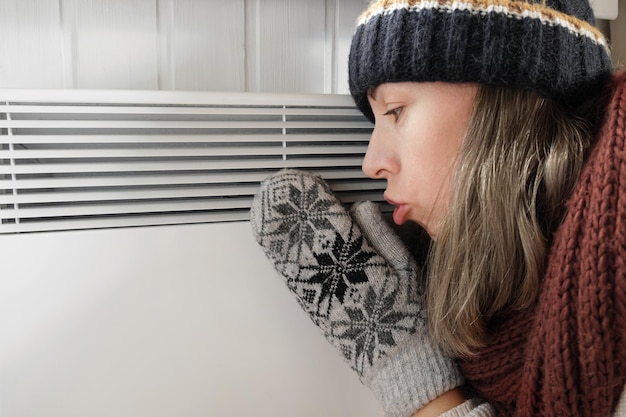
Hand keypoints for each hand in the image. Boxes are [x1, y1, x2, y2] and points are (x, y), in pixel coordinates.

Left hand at [250, 169, 463, 416]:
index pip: (331, 219)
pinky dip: (278, 253)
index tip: (305, 180)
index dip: (315, 198)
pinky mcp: (311, 306)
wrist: (397, 360)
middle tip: (277, 185)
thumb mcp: (405, 271)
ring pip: (292, 252)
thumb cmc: (405, 316)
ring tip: (264, 204)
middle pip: (305, 233)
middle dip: (290, 207)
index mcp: (360, 259)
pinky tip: (268, 239)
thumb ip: (382, 236)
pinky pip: (290, 275)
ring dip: (277, 227)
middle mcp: (334, 273)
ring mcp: (318, 290)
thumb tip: (362, 208)